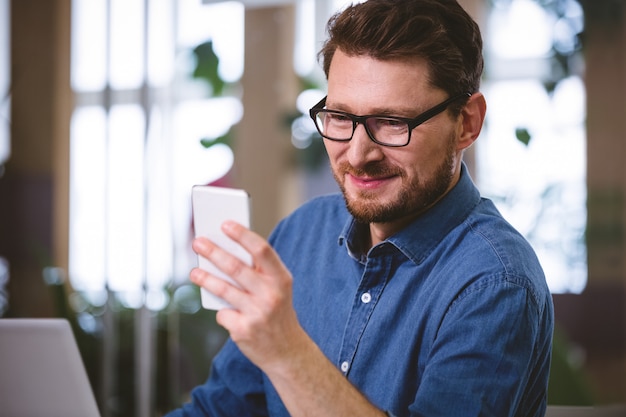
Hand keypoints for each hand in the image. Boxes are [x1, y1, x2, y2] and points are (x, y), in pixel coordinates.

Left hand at [190, 221, 303, 371]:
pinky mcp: (243, 330)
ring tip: (194, 272)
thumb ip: (257, 273)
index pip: (262, 250)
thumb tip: (222, 252)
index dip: (243, 235)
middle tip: (197, 242)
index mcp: (281, 279)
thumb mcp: (277, 289)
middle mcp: (271, 294)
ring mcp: (257, 313)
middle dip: (214, 252)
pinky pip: (223, 313)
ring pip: (223, 290)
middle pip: (236, 267)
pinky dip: (222, 312)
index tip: (225, 224)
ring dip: (205, 278)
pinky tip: (226, 313)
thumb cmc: (276, 311)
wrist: (287, 352)